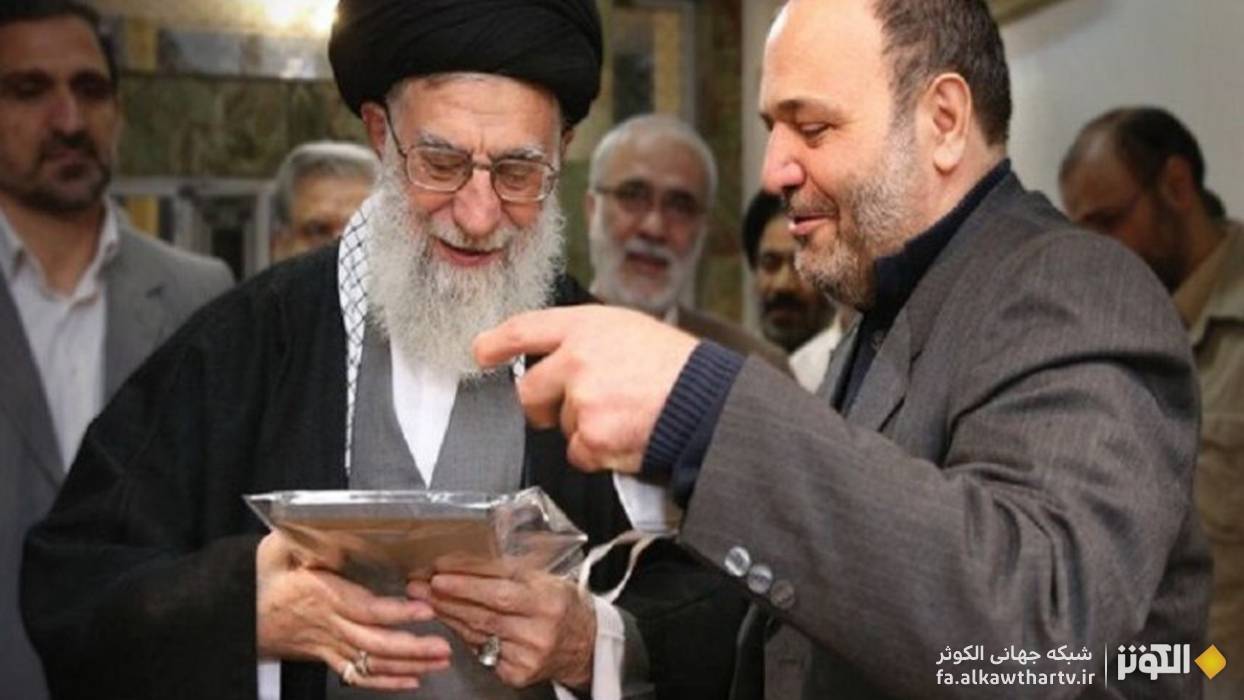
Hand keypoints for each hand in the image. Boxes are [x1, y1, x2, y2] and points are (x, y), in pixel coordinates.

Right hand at [256, 532, 451, 691]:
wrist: (236, 614)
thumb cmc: (261, 578)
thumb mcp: (278, 548)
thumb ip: (304, 537)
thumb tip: (328, 525)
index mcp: (322, 596)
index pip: (365, 608)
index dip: (395, 612)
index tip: (424, 609)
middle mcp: (329, 625)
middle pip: (375, 643)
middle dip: (412, 647)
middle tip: (442, 645)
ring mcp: (329, 645)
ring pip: (371, 662)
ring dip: (408, 665)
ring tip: (439, 662)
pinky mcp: (327, 656)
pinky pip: (357, 676)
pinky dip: (386, 681)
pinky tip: (412, 680)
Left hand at [408, 570, 596, 688]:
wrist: (583, 645)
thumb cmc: (560, 604)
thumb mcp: (545, 577)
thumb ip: (510, 567)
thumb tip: (466, 556)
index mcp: (547, 597)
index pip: (499, 584)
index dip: (466, 576)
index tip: (439, 568)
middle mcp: (539, 627)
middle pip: (484, 610)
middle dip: (447, 596)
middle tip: (419, 584)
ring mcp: (528, 653)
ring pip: (478, 631)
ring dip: (448, 614)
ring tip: (425, 599)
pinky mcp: (519, 673)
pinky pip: (482, 651)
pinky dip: (464, 635)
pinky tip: (450, 622)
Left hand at [473, 305, 697, 473]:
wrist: (707, 401)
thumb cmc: (676, 366)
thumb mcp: (630, 330)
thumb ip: (588, 341)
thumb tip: (560, 360)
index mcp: (586, 326)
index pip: (525, 329)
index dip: (497, 342)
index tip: (481, 352)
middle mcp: (576, 359)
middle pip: (528, 391)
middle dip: (543, 405)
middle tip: (573, 405)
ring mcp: (582, 400)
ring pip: (559, 426)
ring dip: (583, 428)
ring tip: (624, 415)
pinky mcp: (592, 436)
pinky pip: (578, 453)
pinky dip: (598, 453)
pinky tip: (625, 435)